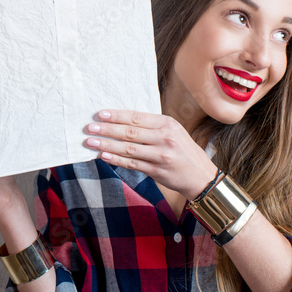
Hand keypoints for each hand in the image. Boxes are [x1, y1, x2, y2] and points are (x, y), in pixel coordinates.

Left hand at [83, 110, 218, 199]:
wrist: (202, 176)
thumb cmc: (184, 151)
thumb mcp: (174, 132)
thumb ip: (152, 126)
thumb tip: (123, 121)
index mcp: (167, 124)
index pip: (137, 117)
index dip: (117, 116)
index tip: (100, 114)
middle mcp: (165, 138)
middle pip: (130, 132)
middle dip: (107, 129)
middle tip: (89, 128)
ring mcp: (161, 156)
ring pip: (129, 149)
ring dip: (107, 146)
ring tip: (91, 142)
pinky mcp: (157, 171)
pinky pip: (132, 164)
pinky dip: (116, 160)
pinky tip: (104, 156)